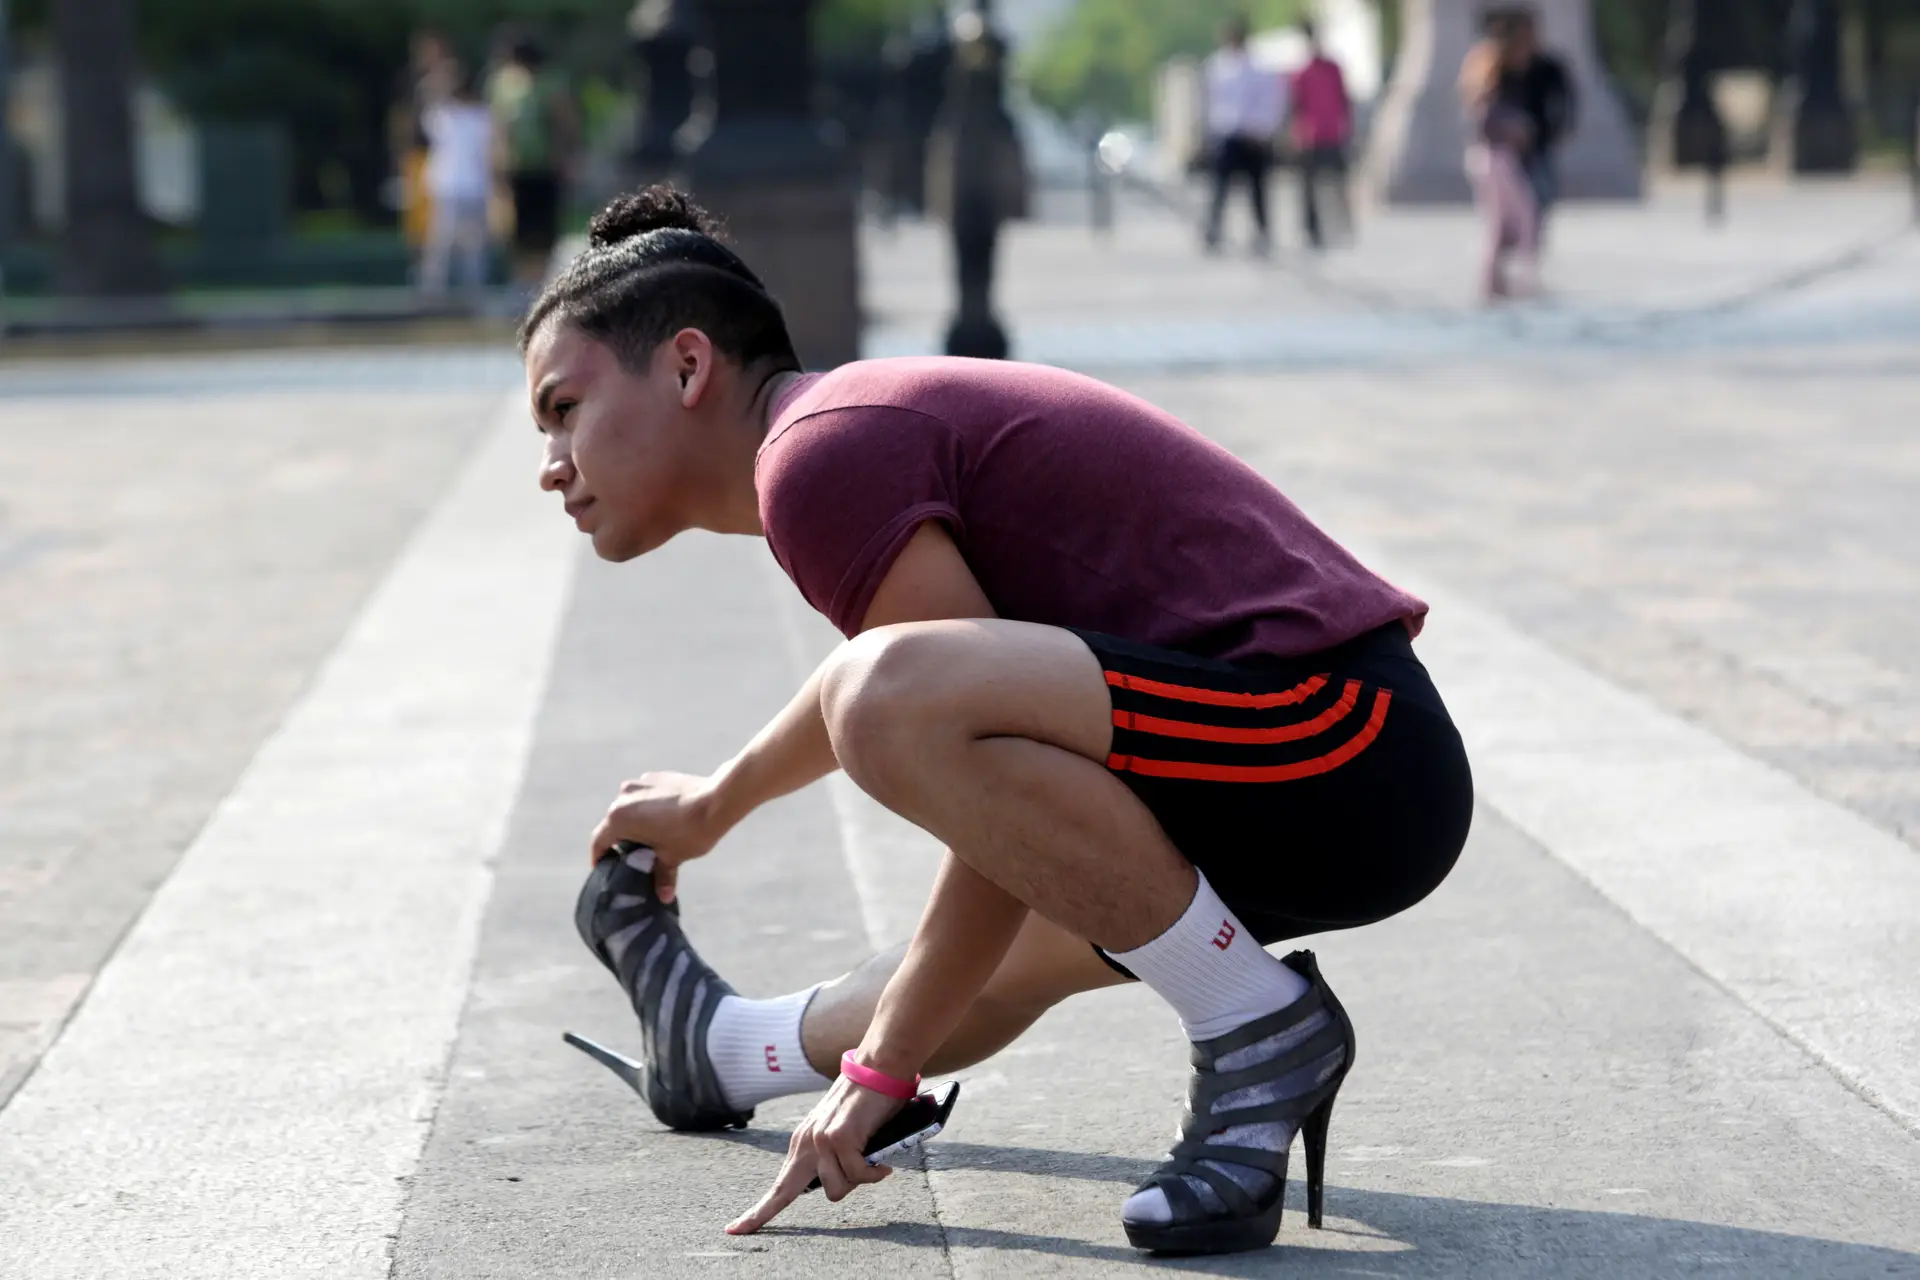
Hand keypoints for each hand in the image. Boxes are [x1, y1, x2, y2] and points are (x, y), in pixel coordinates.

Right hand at [589, 771, 728, 902]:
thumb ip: (661, 876)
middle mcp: (623, 796)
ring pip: (630, 808)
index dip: (599, 858)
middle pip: (614, 824)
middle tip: (632, 858)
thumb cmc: (690, 832)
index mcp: (619, 818)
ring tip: (652, 839)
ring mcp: (640, 782)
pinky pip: (645, 796)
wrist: (718, 800)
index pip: (599, 841)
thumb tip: (664, 896)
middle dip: (621, 841)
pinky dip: (649, 808)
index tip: (603, 868)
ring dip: (636, 822)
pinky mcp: (657, 776)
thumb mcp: (672, 857)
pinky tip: (667, 820)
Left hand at [725, 1075, 905, 1234]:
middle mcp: (805, 1142)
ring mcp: (820, 1140)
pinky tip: (883, 1163)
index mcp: (802, 1142)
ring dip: (858, 1179)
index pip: (777, 1186)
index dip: (757, 1212)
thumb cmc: (866, 1104)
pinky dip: (875, 1173)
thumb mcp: (839, 1133)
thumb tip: (838, 1184)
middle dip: (809, 1199)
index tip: (733, 1230)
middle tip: (816, 1193)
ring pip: (836, 1189)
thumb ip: (831, 1158)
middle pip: (793, 1193)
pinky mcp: (839, 1138)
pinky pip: (859, 1175)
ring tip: (871, 1159)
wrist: (878, 1070)